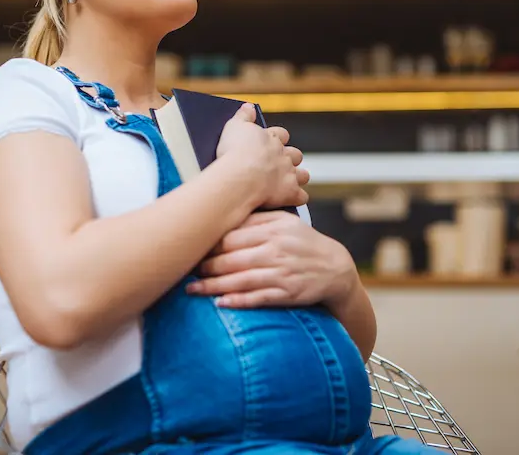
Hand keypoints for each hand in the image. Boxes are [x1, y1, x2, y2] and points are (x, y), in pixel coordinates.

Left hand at [186, 211, 357, 308]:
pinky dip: (238, 301)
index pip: (232, 236)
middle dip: (205, 266)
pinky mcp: (287, 293)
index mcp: (273, 229)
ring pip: (240, 280)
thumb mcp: (285, 222)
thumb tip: (224, 215)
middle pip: (232, 259)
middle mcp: (276, 250)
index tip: (191, 247)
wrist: (334, 267)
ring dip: (213, 286)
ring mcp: (282, 273)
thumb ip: (257, 219)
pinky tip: (220, 303)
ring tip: (192, 289)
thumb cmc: (303, 242)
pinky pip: (258, 298)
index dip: (208, 243)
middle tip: (184, 269)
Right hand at [215, 104, 308, 208]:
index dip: (278, 138)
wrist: (240, 177)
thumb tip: (249, 106)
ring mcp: (289, 174)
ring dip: (299, 177)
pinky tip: (291, 200)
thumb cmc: (234, 151)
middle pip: (295, 154)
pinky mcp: (291, 192)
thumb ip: (243, 116)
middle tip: (280, 164)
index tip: (272, 141)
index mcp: (271, 139)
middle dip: (291, 158)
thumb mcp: (234, 127)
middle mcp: (283, 155)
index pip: (280, 134)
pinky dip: (297, 198)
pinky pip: (301, 196)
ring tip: (289, 182)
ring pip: (303, 175)